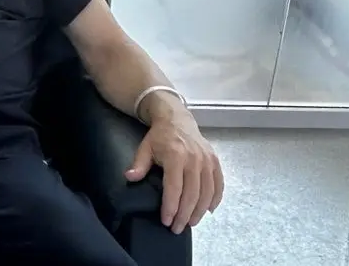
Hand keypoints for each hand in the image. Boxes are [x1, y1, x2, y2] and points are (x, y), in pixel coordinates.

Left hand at [125, 113, 223, 234]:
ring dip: (200, 211)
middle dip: (184, 215)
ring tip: (190, 223)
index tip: (166, 221)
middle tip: (177, 228)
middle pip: (192, 194)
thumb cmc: (159, 136)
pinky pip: (218, 184)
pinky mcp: (215, 162)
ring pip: (207, 193)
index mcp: (176, 157)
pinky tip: (208, 211)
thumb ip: (138, 164)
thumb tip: (129, 177)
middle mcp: (195, 160)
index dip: (171, 207)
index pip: (174, 188)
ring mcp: (207, 161)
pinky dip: (215, 199)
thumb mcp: (145, 148)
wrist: (177, 119)